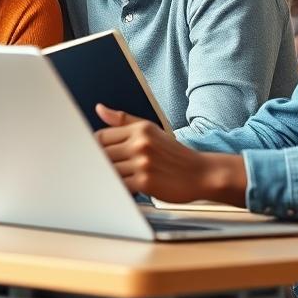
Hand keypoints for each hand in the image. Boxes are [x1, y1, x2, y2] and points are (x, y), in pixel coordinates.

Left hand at [94, 104, 245, 205]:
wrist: (202, 173)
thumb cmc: (174, 154)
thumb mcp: (151, 130)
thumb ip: (122, 120)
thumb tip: (99, 108)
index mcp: (140, 129)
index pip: (101, 137)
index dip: (95, 148)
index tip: (97, 155)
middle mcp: (140, 144)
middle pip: (102, 154)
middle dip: (101, 163)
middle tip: (106, 168)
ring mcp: (143, 163)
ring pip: (109, 171)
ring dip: (111, 177)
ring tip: (122, 177)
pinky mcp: (145, 182)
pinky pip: (120, 186)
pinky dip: (120, 188)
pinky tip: (128, 187)